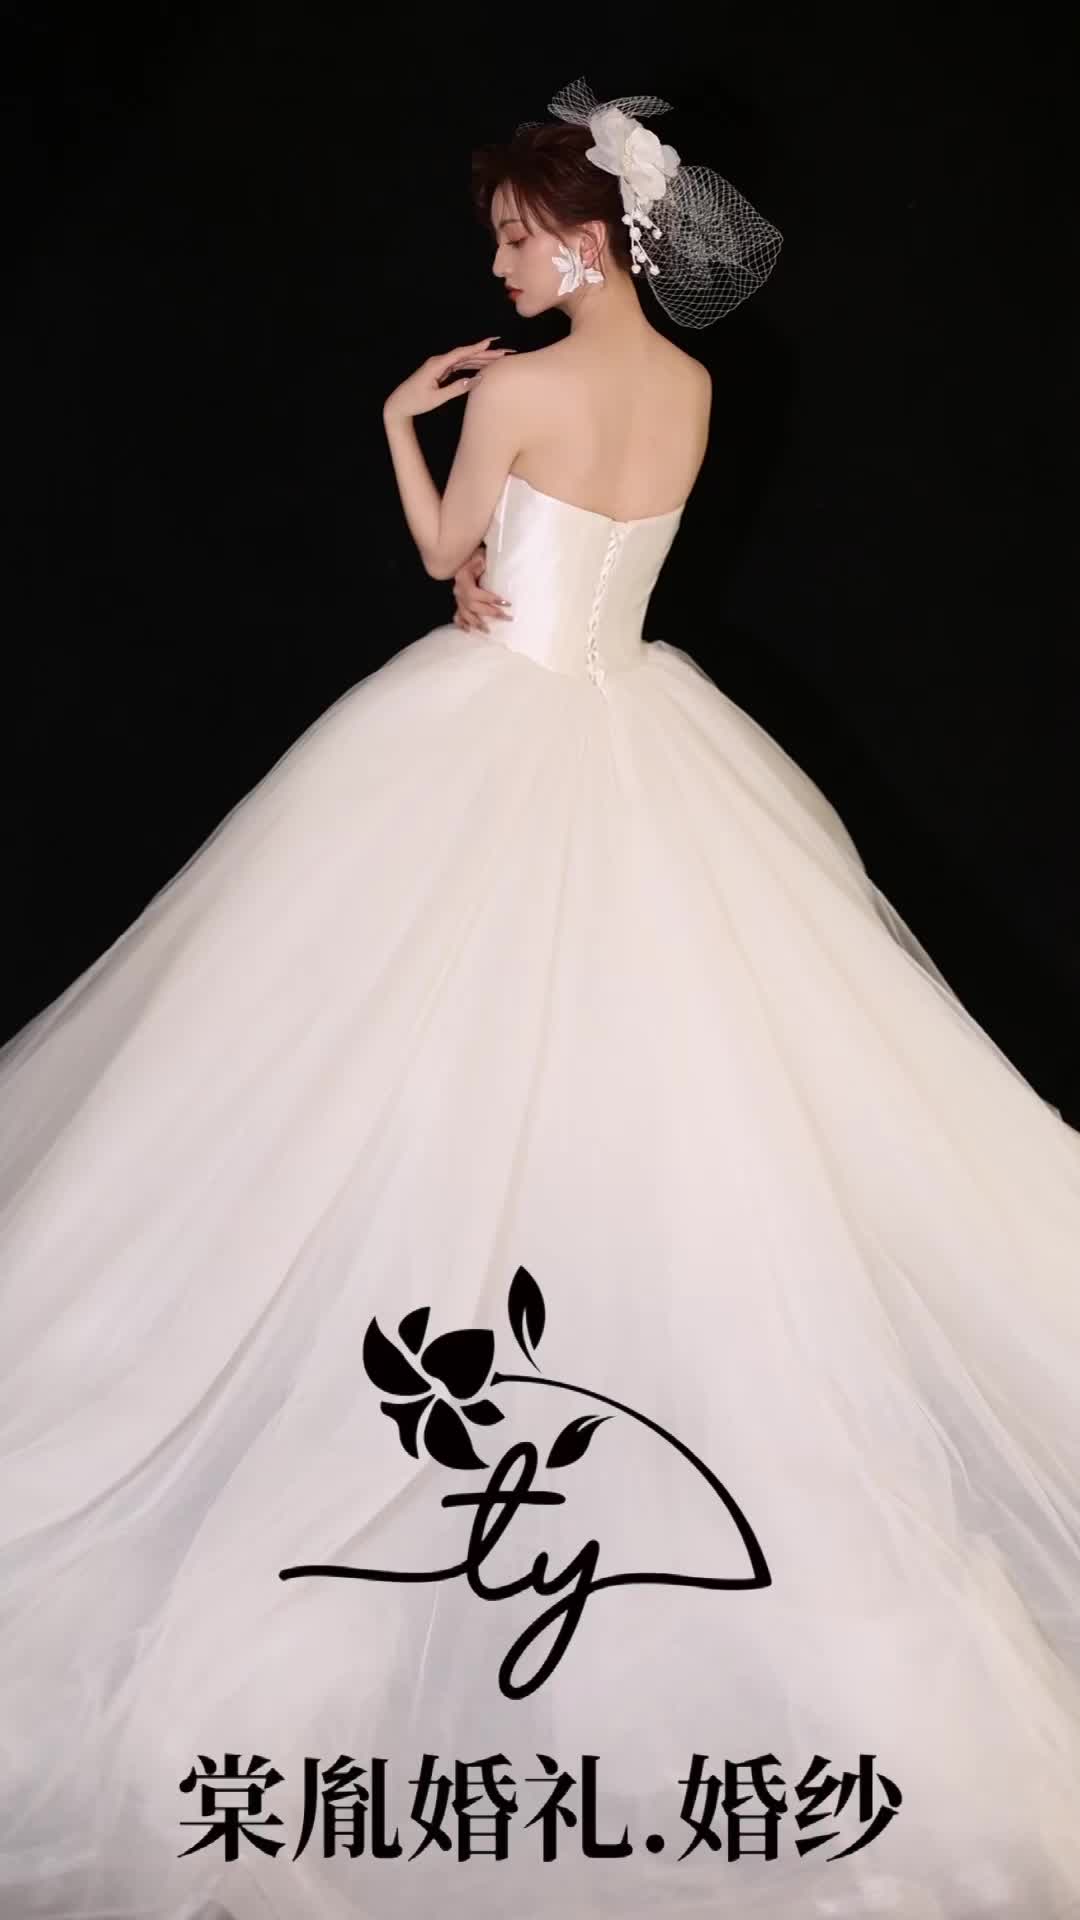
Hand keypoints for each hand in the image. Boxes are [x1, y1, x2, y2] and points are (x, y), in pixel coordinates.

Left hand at [383, 337, 513, 423]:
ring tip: (499, 357)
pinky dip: (472, 365)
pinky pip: (460, 366)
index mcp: (437, 364)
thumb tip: (475, 380)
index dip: (476, 347)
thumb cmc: (416, 401)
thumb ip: (456, 389)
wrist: (399, 403)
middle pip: (465, 355)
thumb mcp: (437, 398)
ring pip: (464, 360)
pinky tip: (483, 365)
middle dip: (485, 352)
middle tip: (504, 352)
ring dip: (481, 358)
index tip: (491, 342)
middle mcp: (439, 362)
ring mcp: (440, 366)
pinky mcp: (441, 371)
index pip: (460, 353)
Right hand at [452, 545, 512, 632]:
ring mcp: (458, 598)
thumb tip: (484, 564)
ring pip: (465, 614)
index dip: (490, 599)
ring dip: (477, 623)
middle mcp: (458, 590)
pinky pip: (457, 616)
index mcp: (463, 579)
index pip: (475, 593)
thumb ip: (481, 561)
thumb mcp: (479, 555)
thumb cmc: (476, 555)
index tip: (506, 603)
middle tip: (505, 617)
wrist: (464, 555)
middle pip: (472, 606)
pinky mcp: (459, 603)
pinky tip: (468, 630)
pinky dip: (462, 624)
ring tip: (488, 630)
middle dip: (490, 612)